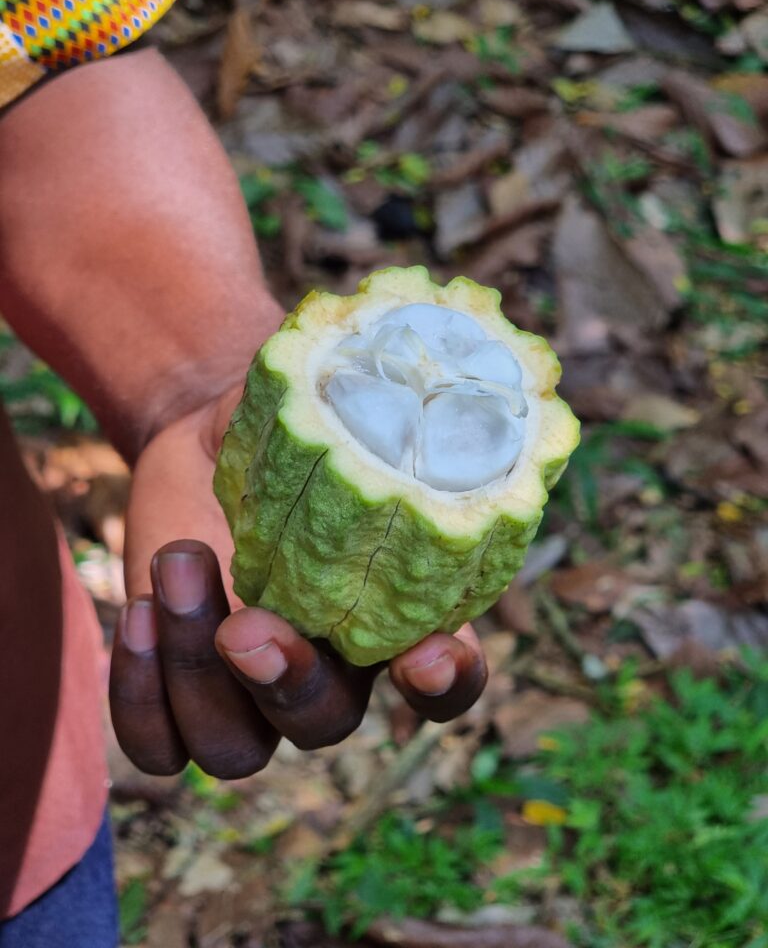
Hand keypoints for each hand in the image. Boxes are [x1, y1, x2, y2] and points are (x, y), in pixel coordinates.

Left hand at [111, 391, 487, 778]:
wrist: (214, 438)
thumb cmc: (289, 420)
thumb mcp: (327, 406)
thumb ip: (362, 415)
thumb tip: (388, 394)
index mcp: (387, 612)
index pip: (445, 680)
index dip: (447, 683)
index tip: (425, 653)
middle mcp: (325, 666)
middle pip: (324, 724)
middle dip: (287, 685)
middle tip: (245, 626)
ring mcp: (246, 686)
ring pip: (235, 747)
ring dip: (196, 675)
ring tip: (175, 564)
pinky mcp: (176, 686)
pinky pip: (160, 745)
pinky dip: (139, 694)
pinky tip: (137, 609)